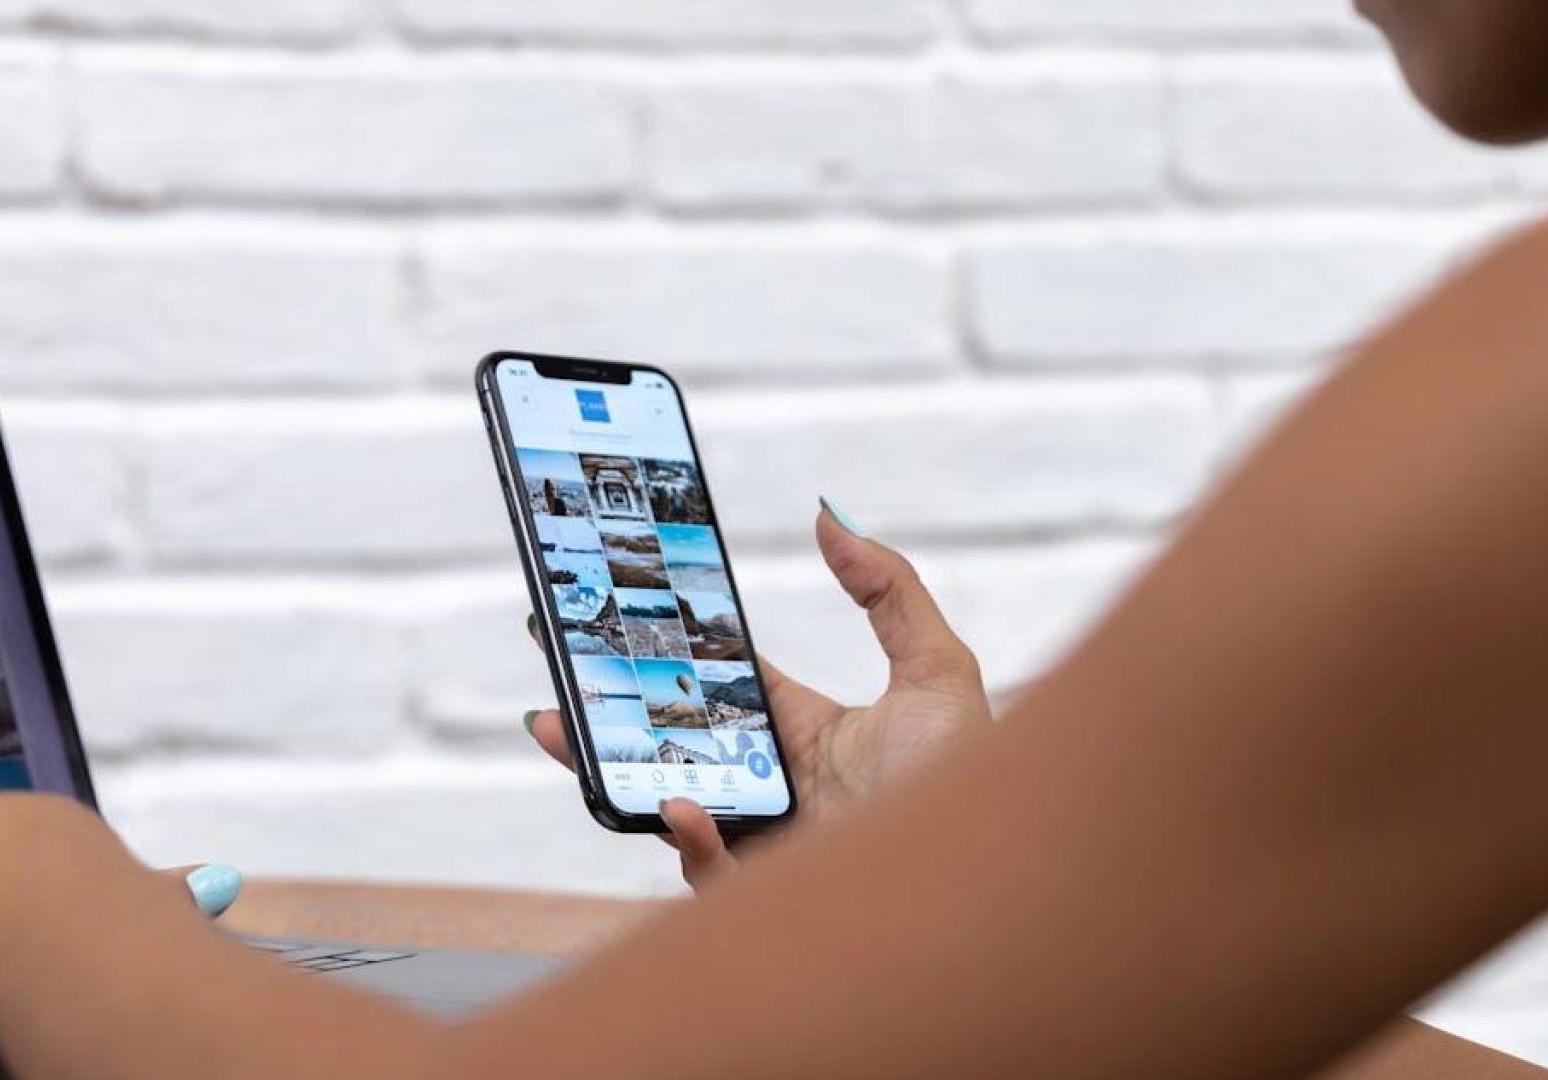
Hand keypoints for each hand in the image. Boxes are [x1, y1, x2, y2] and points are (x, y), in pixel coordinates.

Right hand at [525, 503, 992, 886]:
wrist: (996, 875)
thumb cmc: (971, 782)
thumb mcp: (936, 669)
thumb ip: (887, 587)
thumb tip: (830, 516)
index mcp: (802, 732)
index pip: (714, 686)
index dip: (660, 654)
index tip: (607, 617)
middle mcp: (772, 786)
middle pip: (666, 743)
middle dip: (600, 711)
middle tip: (551, 669)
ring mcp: (761, 840)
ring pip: (662, 804)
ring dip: (607, 768)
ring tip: (561, 727)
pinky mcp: (762, 893)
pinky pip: (703, 870)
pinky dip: (688, 838)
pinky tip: (679, 806)